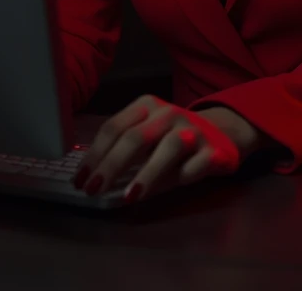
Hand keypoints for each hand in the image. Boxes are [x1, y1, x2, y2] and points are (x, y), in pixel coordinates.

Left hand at [72, 95, 241, 201]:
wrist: (221, 133)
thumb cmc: (171, 137)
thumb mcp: (146, 136)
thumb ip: (123, 151)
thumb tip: (93, 179)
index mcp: (147, 105)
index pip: (114, 127)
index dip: (94, 155)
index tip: (80, 180)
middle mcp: (169, 113)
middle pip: (136, 137)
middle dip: (112, 165)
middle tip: (94, 191)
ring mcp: (194, 130)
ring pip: (170, 147)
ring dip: (148, 172)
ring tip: (131, 196)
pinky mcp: (215, 150)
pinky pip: (199, 163)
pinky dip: (186, 174)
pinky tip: (177, 185)